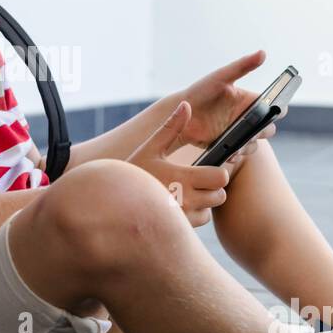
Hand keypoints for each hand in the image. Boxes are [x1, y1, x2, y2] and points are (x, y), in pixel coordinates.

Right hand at [126, 100, 245, 227]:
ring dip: (204, 202)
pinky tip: (179, 205)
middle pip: (220, 195)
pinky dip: (194, 215)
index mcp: (181, 177)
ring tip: (185, 193)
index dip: (217, 172)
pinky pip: (199, 221)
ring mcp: (182, 217)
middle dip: (213, 187)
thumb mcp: (150, 148)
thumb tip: (186, 104)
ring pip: (210, 209)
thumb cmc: (132, 173)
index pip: (220, 177)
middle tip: (198, 180)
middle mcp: (185, 200)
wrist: (112, 204)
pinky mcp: (178, 228)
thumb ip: (170, 127)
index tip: (206, 168)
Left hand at [174, 49, 282, 153]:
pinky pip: (239, 153)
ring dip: (250, 145)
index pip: (274, 107)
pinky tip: (230, 153)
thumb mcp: (221, 77)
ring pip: (255, 144)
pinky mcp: (227, 145)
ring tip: (238, 144)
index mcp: (249, 101)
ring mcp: (238, 133)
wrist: (180, 114)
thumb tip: (262, 53)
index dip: (279, 109)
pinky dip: (236, 154)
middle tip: (252, 130)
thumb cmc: (200, 91)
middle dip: (263, 131)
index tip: (274, 111)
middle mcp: (247, 118)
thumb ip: (242, 66)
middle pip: (268, 129)